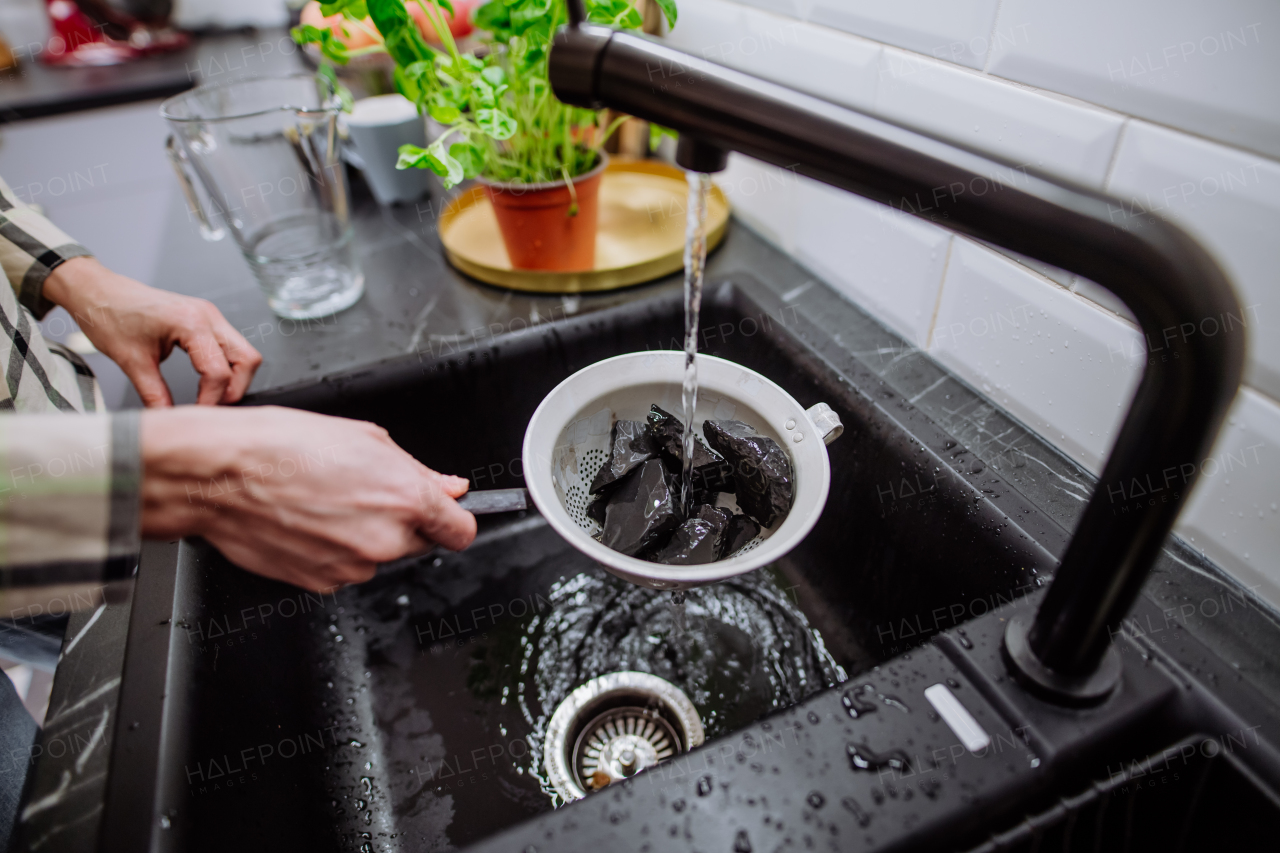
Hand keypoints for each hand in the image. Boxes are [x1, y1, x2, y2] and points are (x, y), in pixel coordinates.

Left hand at [42, 257, 261, 406]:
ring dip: (233, 378)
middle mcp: (208, 316)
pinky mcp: (206, 318)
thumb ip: (155, 394)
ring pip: (244, 353)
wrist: (97, 291)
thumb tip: (169, 419)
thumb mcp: (131, 362)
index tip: (195, 415)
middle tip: (211, 407)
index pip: (218, 372)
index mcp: (191, 323)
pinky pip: (231, 346)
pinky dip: (224, 366)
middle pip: (247, 360)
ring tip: (209, 395)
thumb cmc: (109, 316)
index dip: (211, 400)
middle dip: (234, 389)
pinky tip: (205, 380)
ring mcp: (210, 315)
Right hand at [140, 405, 476, 590]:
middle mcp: (385, 540)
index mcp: (405, 499)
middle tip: (364, 493)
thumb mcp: (364, 438)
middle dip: (403, 522)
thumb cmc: (281, 446)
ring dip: (363, 536)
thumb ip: (416, 470)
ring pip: (377, 555)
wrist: (218, 475)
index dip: (455, 520)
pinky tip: (307, 521)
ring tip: (325, 501)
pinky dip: (333, 550)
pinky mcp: (321, 583)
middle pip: (419, 542)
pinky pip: (343, 568)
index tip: (448, 514)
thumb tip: (449, 488)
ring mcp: (352, 566)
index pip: (462, 530)